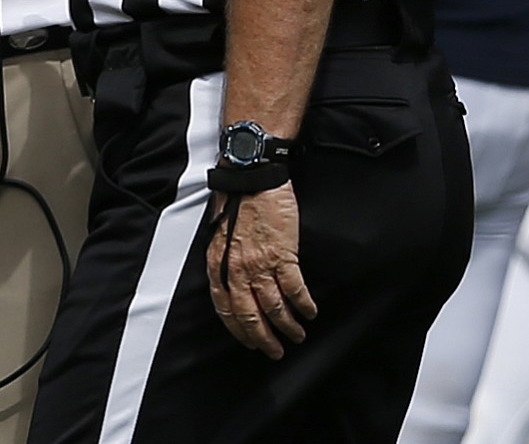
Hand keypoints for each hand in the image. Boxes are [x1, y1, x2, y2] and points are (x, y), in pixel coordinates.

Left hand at [206, 184, 316, 358]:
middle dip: (263, 339)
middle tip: (275, 351)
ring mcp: (260, 264)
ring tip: (297, 335)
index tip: (250, 342)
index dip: (239, 330)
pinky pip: (294, 289)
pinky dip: (303, 305)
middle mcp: (236, 269)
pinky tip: (309, 312)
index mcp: (219, 265)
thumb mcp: (220, 234)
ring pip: (274, 308)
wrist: (253, 176)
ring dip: (287, 326)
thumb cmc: (238, 201)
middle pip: (250, 316)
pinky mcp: (282, 255)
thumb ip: (224, 261)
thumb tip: (231, 283)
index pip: (226, 309)